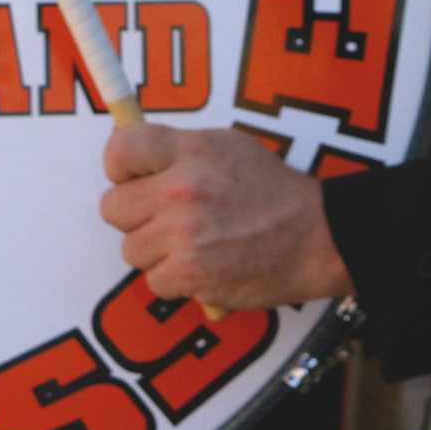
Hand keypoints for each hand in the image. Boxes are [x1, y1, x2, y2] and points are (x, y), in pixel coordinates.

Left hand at [101, 124, 354, 310]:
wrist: (317, 236)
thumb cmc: (274, 192)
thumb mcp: (228, 146)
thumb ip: (178, 150)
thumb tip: (132, 156)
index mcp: (190, 150)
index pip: (120, 151)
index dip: (119, 168)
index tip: (131, 179)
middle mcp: (182, 190)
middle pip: (113, 208)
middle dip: (135, 216)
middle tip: (165, 218)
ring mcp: (185, 235)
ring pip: (132, 250)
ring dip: (156, 253)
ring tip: (192, 244)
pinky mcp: (192, 275)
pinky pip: (155, 283)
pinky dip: (176, 282)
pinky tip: (204, 267)